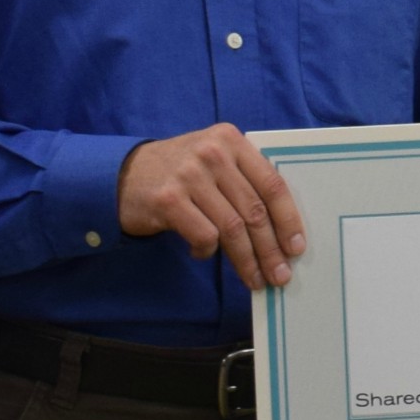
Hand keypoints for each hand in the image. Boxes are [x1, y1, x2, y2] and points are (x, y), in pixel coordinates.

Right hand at [117, 124, 306, 291]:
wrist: (122, 173)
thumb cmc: (180, 172)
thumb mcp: (214, 159)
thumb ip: (245, 179)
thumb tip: (282, 231)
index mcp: (231, 140)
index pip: (272, 184)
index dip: (289, 219)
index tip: (297, 247)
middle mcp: (212, 153)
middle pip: (254, 211)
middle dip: (271, 249)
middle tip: (280, 275)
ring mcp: (189, 176)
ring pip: (232, 228)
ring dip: (246, 260)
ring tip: (254, 279)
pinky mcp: (168, 200)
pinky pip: (204, 236)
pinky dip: (208, 251)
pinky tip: (203, 252)